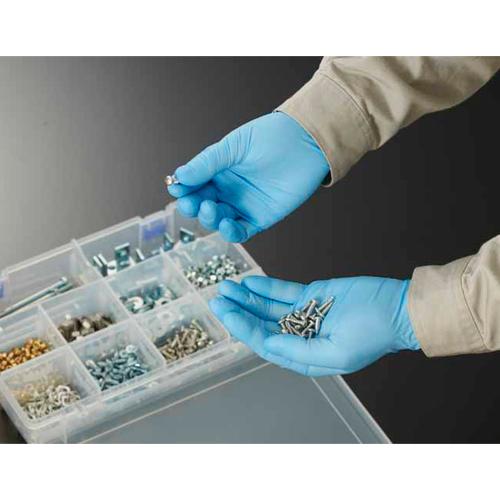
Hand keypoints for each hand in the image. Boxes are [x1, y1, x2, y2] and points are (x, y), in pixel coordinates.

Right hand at [167, 112, 329, 242]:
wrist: (305, 142)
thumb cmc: (272, 137)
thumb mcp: (233, 146)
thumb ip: (207, 163)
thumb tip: (179, 176)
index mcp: (219, 172)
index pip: (194, 185)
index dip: (184, 189)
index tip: (176, 188)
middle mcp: (229, 191)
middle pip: (203, 205)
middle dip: (194, 206)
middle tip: (191, 202)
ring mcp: (244, 206)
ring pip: (219, 220)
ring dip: (210, 219)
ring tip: (210, 209)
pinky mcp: (261, 218)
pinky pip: (242, 231)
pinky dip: (231, 232)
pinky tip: (226, 225)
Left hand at [209, 275, 419, 375]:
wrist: (397, 307)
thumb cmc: (374, 333)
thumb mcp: (338, 351)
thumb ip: (299, 350)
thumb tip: (267, 343)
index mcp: (305, 356)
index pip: (266, 343)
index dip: (244, 329)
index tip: (227, 314)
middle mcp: (299, 337)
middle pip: (261, 325)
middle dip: (239, 313)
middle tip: (218, 300)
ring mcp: (303, 315)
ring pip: (267, 308)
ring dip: (247, 299)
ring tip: (226, 288)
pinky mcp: (310, 296)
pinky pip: (281, 292)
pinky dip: (264, 287)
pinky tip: (248, 282)